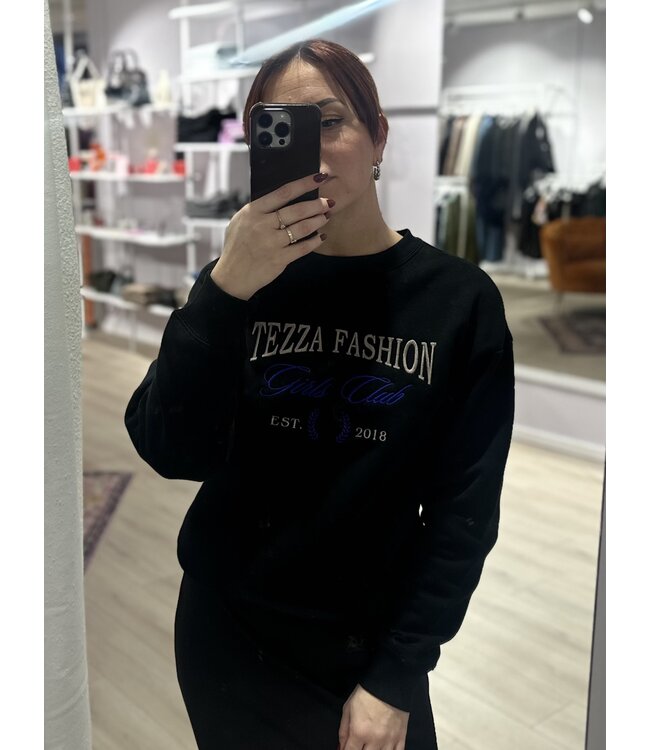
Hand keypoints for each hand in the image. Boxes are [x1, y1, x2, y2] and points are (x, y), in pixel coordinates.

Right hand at [210, 171, 332, 300]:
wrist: (232, 276)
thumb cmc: (236, 247)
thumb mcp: (240, 221)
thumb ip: (258, 210)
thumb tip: (281, 199)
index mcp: (253, 211)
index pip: (283, 193)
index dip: (304, 184)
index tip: (319, 178)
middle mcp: (263, 225)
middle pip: (297, 210)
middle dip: (317, 205)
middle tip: (329, 202)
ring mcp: (272, 243)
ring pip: (303, 228)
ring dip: (318, 221)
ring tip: (326, 217)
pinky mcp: (279, 259)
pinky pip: (303, 248)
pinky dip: (314, 242)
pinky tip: (321, 237)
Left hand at [338, 683, 408, 749]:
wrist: (389, 683)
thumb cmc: (366, 694)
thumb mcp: (348, 708)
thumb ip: (343, 730)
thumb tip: (341, 747)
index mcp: (359, 731)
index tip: (347, 748)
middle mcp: (374, 740)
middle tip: (359, 743)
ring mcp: (389, 740)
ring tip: (370, 745)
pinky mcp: (401, 737)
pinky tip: (384, 748)